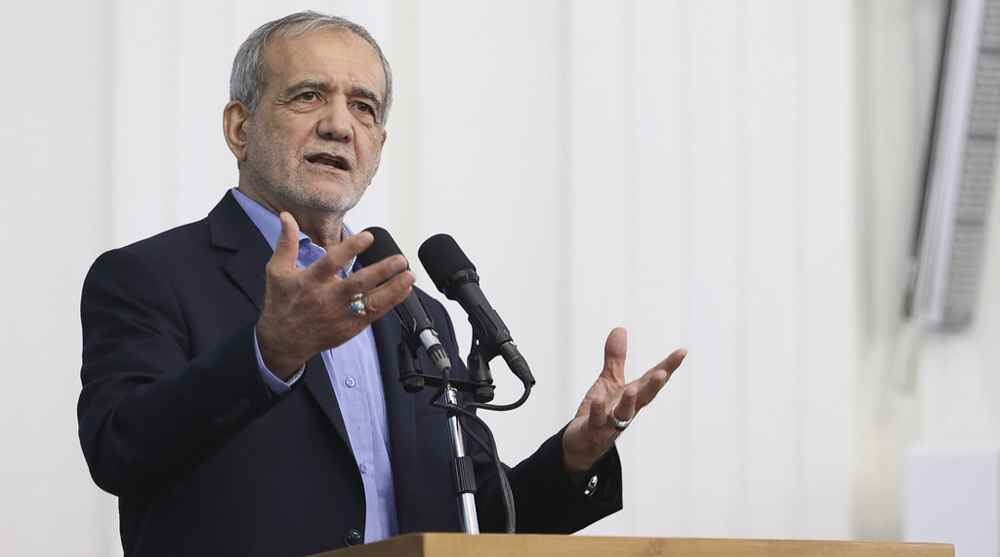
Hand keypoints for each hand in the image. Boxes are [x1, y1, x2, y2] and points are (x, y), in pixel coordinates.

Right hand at [255, 212, 414, 378]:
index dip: (350, 249)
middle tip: (400, 259)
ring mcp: (341, 315)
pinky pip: (375, 314)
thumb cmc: (282, 303)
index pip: (332, 262)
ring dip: (393, 288)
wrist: (283, 341)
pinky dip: (392, 302)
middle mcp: (328, 299)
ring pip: (371, 302)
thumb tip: (287, 216)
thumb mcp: (277, 271)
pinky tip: (405, 290)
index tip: (368, 236)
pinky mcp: (350, 327)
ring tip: (409, 275)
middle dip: (381, 271)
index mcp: (310, 282)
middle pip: (358, 284)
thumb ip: (286, 243)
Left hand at [562, 327, 685, 480]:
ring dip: (630, 401)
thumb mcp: (608, 381)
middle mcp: (627, 409)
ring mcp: (612, 422)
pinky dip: (599, 412)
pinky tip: (598, 401)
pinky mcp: (594, 431)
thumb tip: (621, 328)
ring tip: (633, 389)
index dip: (668, 366)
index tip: (682, 351)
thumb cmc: (600, 411)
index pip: (653, 378)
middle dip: (654, 385)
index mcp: (633, 395)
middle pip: (645, 396)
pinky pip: (598, 421)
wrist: (582, 443)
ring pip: (625, 413)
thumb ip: (616, 358)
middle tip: (663, 373)